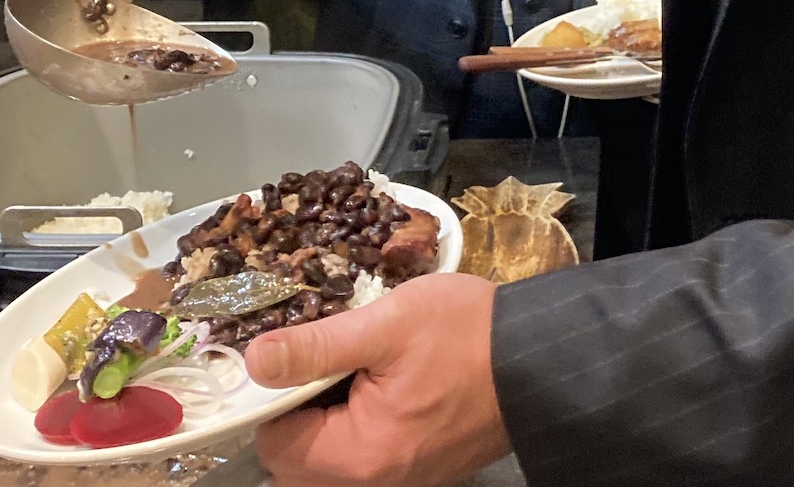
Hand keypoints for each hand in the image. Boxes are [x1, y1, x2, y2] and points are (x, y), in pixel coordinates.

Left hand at [248, 273, 508, 485]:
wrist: (539, 356)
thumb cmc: (465, 333)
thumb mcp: (388, 323)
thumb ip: (317, 346)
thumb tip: (254, 360)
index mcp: (358, 455)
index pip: (275, 445)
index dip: (275, 399)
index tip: (300, 355)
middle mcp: (374, 483)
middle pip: (299, 463)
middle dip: (300, 413)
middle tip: (327, 359)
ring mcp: (401, 480)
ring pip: (332, 463)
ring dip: (329, 420)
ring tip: (356, 367)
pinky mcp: (422, 469)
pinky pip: (367, 460)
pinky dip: (360, 427)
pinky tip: (383, 385)